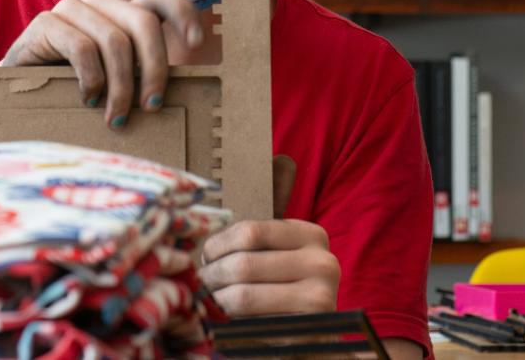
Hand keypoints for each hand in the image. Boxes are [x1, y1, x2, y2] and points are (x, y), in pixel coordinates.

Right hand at [0, 0, 204, 127]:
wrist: (16, 95)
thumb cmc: (73, 92)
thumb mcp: (115, 83)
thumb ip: (141, 78)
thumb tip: (183, 96)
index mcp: (120, 15)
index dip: (183, 11)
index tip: (197, 43)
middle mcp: (98, 5)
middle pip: (143, 22)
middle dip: (154, 68)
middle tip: (151, 106)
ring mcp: (70, 10)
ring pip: (114, 40)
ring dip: (121, 85)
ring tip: (115, 117)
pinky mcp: (45, 24)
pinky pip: (82, 48)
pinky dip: (91, 79)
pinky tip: (88, 98)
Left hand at [200, 156, 339, 316]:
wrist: (310, 344)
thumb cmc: (283, 294)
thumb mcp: (274, 256)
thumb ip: (258, 232)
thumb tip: (242, 180)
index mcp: (311, 234)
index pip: (249, 230)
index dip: (217, 245)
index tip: (204, 257)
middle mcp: (324, 261)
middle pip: (243, 261)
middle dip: (212, 274)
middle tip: (200, 283)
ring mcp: (322, 294)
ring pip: (242, 290)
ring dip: (216, 297)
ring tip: (208, 300)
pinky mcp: (310, 326)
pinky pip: (252, 318)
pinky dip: (230, 318)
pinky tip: (225, 319)